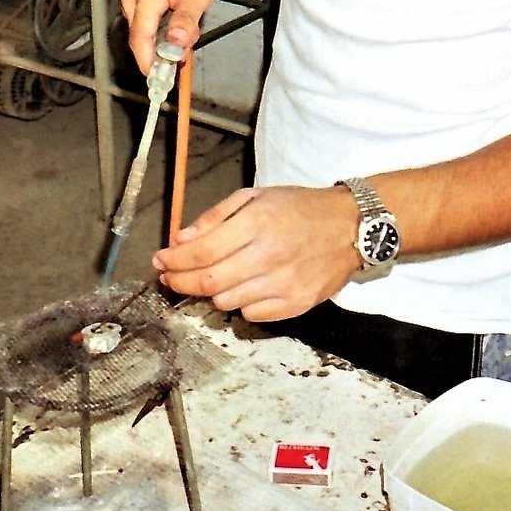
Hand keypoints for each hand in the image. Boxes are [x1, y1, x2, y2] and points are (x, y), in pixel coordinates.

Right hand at [120, 0, 220, 73]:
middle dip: (160, 55)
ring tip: (187, 33)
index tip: (159, 81)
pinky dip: (161, 33)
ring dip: (163, 43)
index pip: (139, 41)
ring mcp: (134, 0)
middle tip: (183, 60)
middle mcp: (134, 0)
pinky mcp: (139, 1)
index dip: (148, 64)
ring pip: (145, 34)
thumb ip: (186, 20)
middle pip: (141, 40)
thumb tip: (176, 44)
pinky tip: (178, 27)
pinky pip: (147, 25)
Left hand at [152, 185, 359, 321]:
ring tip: (211, 279)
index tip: (161, 261)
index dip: (174, 261)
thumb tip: (182, 239)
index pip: (202, 252)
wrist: (349, 227)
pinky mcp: (296, 304)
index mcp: (258, 223)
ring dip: (210, 293)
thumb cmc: (300, 208)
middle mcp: (270, 255)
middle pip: (209, 282)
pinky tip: (242, 287)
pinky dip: (240, 304)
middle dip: (181, 282)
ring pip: (227, 302)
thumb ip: (216, 217)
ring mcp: (284, 283)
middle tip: (171, 278)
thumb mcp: (256, 196)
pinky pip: (252, 314)